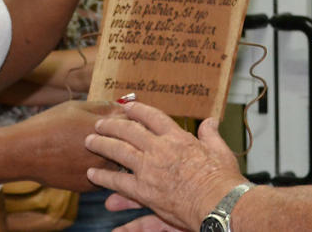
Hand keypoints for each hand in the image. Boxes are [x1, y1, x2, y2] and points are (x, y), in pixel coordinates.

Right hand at [14, 100, 125, 191]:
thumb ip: (104, 108)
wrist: (25, 152)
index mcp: (106, 130)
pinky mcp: (89, 186)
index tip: (136, 117)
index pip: (135, 123)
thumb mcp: (78, 107)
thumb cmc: (50, 124)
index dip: (136, 119)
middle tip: (133, 133)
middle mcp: (106, 153)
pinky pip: (105, 177)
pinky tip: (95, 161)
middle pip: (132, 147)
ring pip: (120, 165)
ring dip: (120, 157)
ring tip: (114, 148)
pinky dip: (104, 170)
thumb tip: (123, 107)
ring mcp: (98, 173)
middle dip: (133, 139)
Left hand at [85, 102, 245, 229]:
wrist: (219, 204)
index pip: (152, 117)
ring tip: (89, 141)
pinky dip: (104, 177)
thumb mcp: (220, 150)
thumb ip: (211, 134)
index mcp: (178, 138)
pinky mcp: (144, 190)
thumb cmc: (222, 179)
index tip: (126, 106)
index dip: (137, 110)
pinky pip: (118, 181)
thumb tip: (211, 121)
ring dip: (102, 145)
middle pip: (129, 131)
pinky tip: (92, 174)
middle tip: (99, 124)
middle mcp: (160, 149)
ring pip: (118, 152)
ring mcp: (150, 169)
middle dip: (112, 125)